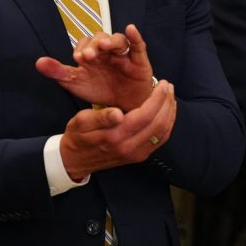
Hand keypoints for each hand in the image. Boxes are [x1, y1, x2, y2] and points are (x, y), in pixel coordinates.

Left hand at [36, 23, 153, 109]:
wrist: (122, 110)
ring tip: (104, 46)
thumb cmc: (99, 91)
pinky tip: (130, 29)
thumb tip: (38, 62)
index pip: (85, 44)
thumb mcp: (76, 83)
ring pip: (117, 40)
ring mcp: (123, 54)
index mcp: (92, 55)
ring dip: (110, 41)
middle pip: (100, 39)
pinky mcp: (139, 60)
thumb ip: (58, 72)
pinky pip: (138, 44)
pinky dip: (135, 36)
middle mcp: (107, 51)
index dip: (81, 49)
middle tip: (88, 56)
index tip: (77, 59)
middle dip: (94, 46)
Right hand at [59, 79, 176, 180]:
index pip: (145, 116)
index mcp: (115, 136)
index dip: (158, 99)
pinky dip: (167, 124)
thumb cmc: (78, 136)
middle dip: (167, 103)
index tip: (162, 84)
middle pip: (159, 124)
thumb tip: (118, 113)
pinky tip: (166, 112)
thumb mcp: (81, 122)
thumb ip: (100, 117)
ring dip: (170, 113)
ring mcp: (136, 154)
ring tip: (170, 96)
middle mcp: (129, 148)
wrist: (75, 160)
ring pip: (162, 133)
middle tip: (169, 86)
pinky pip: (159, 140)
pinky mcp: (139, 156)